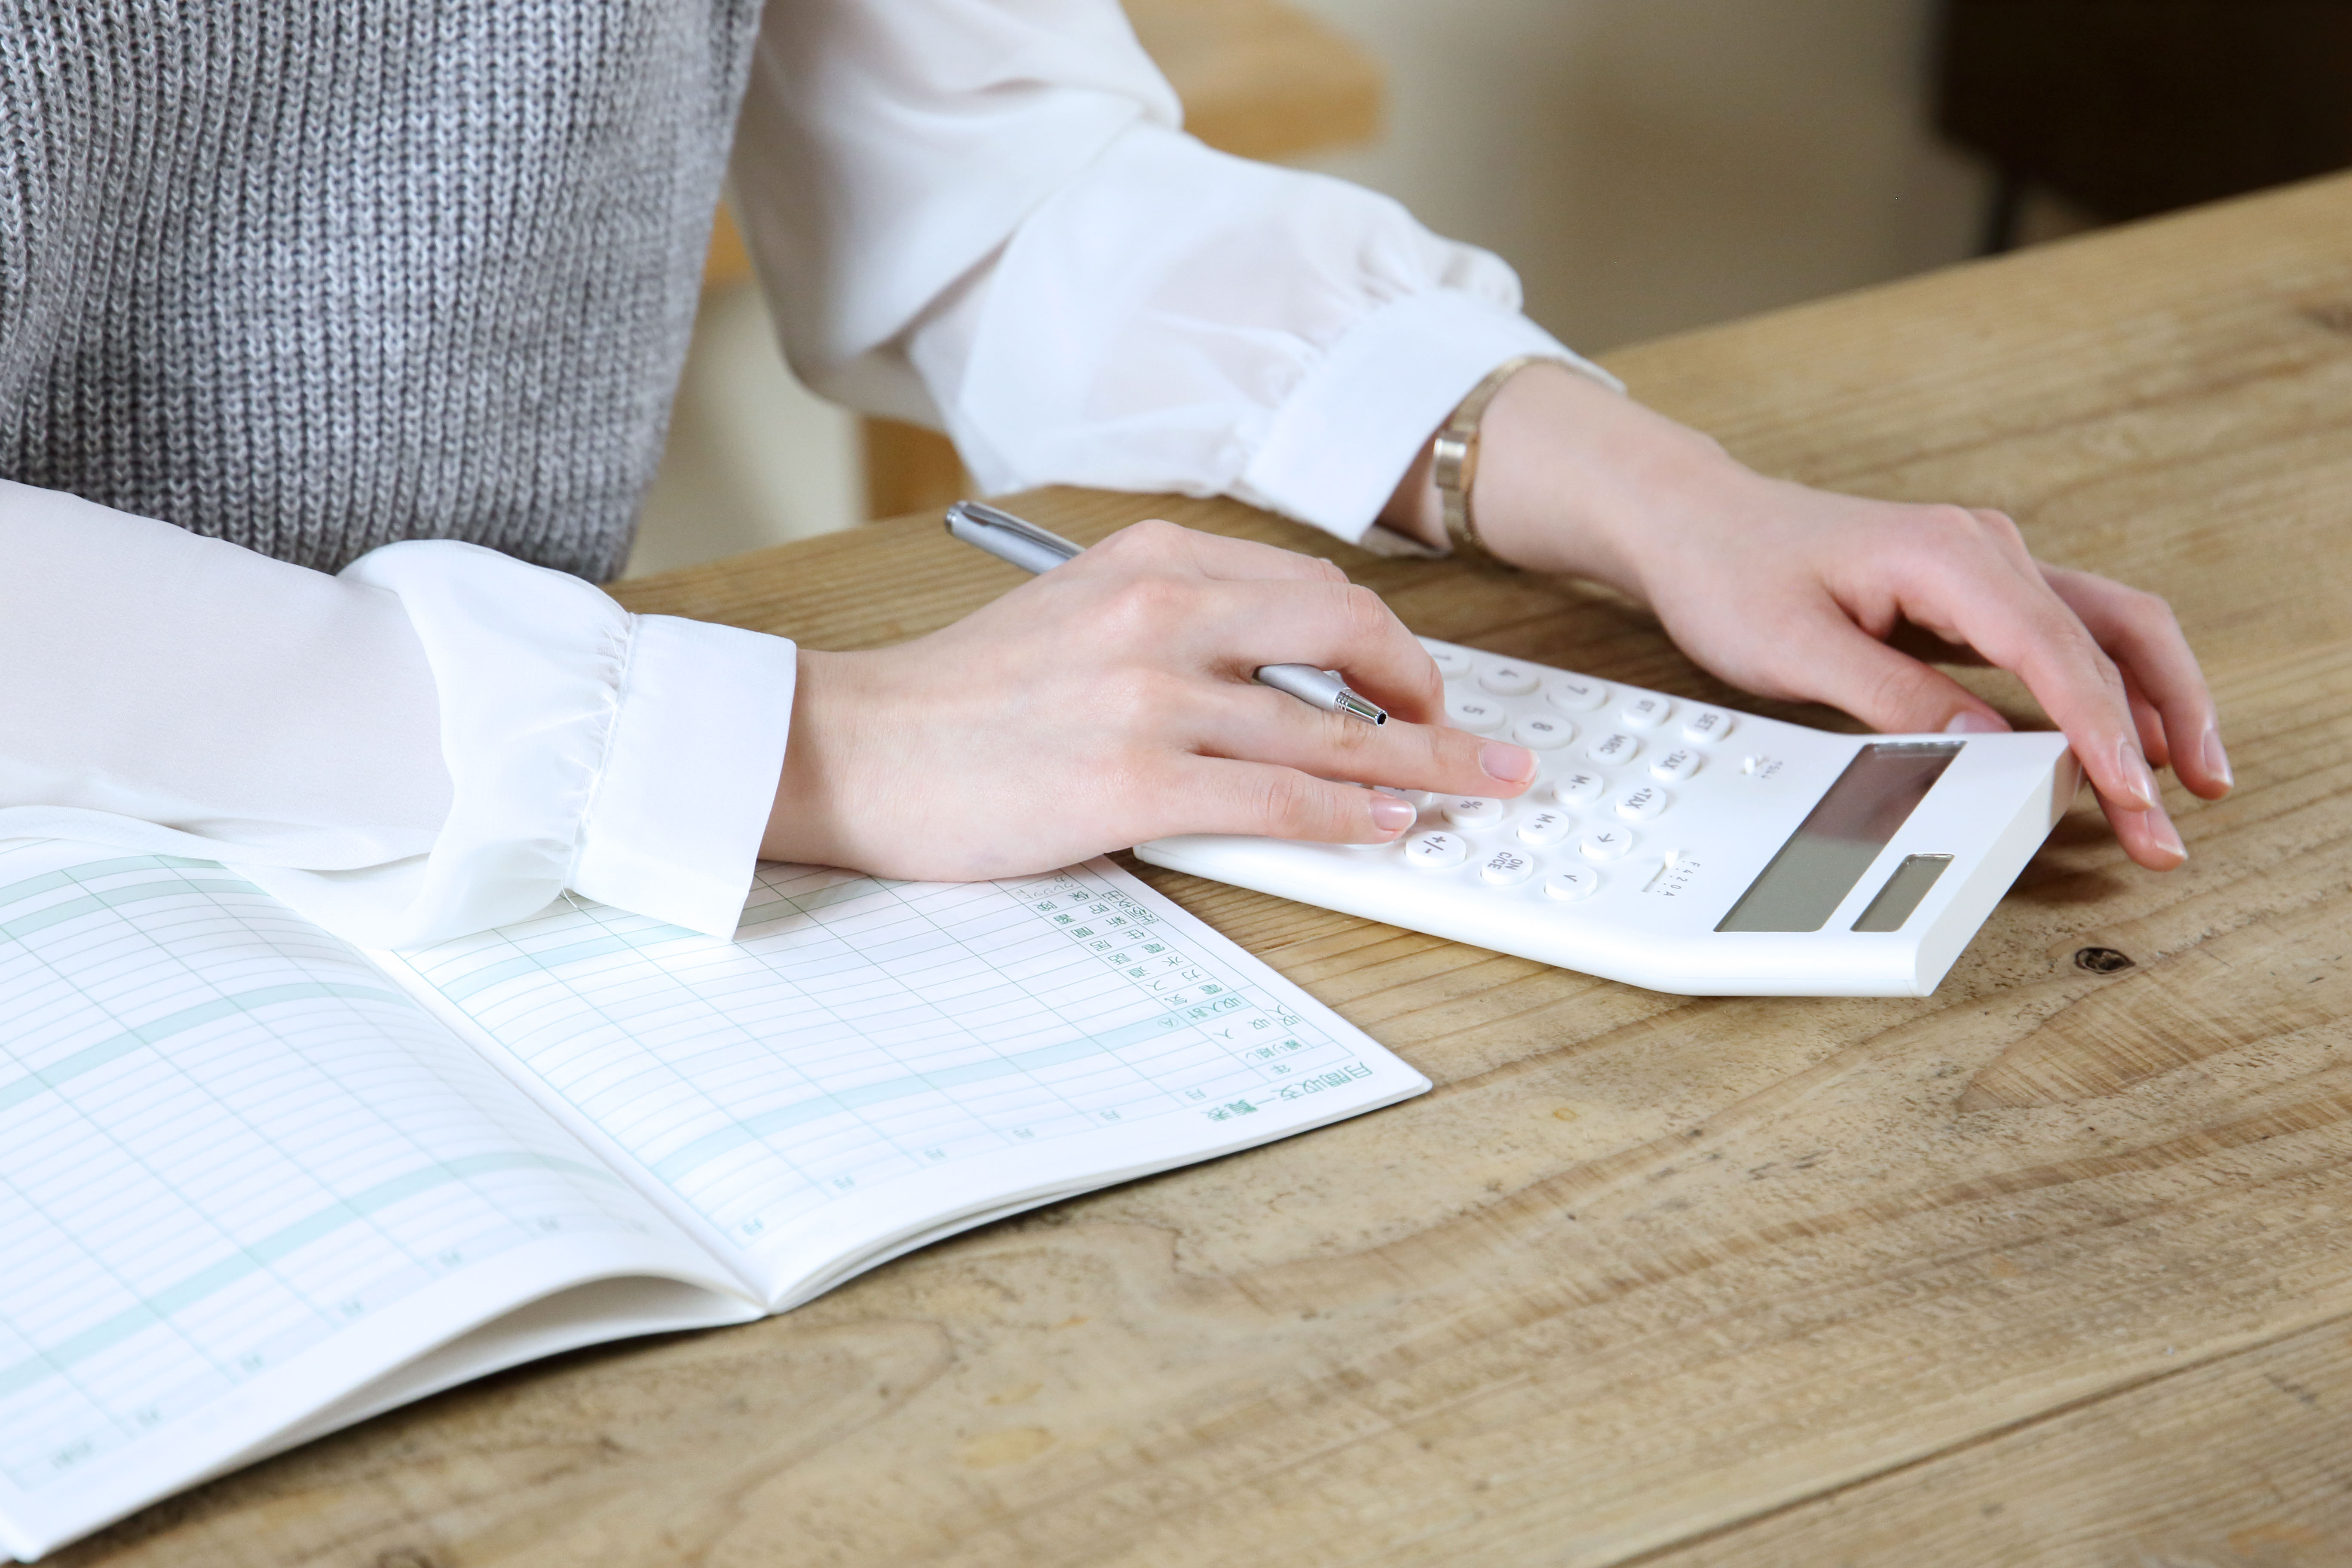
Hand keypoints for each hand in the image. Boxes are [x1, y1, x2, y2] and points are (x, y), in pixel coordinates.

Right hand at [760, 520, 1538, 877]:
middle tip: (1467, 732)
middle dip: (1424, 687)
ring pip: (1327, 724)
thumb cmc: (957, 699)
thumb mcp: (1073, 613)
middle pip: (1342, 630)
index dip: (1382, 637)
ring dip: (1423, 762)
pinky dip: (1348, 812)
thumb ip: (1171, 622)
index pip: (1306, 583)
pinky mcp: (1132, 779)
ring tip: (1479, 787)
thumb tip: (1272, 669)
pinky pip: (1276, 794)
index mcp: (1146, 558)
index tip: (1414, 680)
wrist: (855, 748)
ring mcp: (1148, 694)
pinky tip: (1389, 826)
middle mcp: (1157, 610)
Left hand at [1384, 365, 2230, 869]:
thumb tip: (1984, 745)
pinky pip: (2066, 638)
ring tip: (2183, 781)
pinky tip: (2123, 742)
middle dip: (2161, 719)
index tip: (2129, 795)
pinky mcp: (1974, 595)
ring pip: (2106, 629)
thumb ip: (1893, 698)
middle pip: (2114, 631)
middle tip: (2180, 809)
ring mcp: (1986, 569)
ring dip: (2152, 702)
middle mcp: (1984, 551)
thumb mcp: (1794, 649)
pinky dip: (2108, 688)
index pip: (2054, 652)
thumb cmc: (1730, 573)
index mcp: (1948, 556)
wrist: (1694, 524)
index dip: (2100, 732)